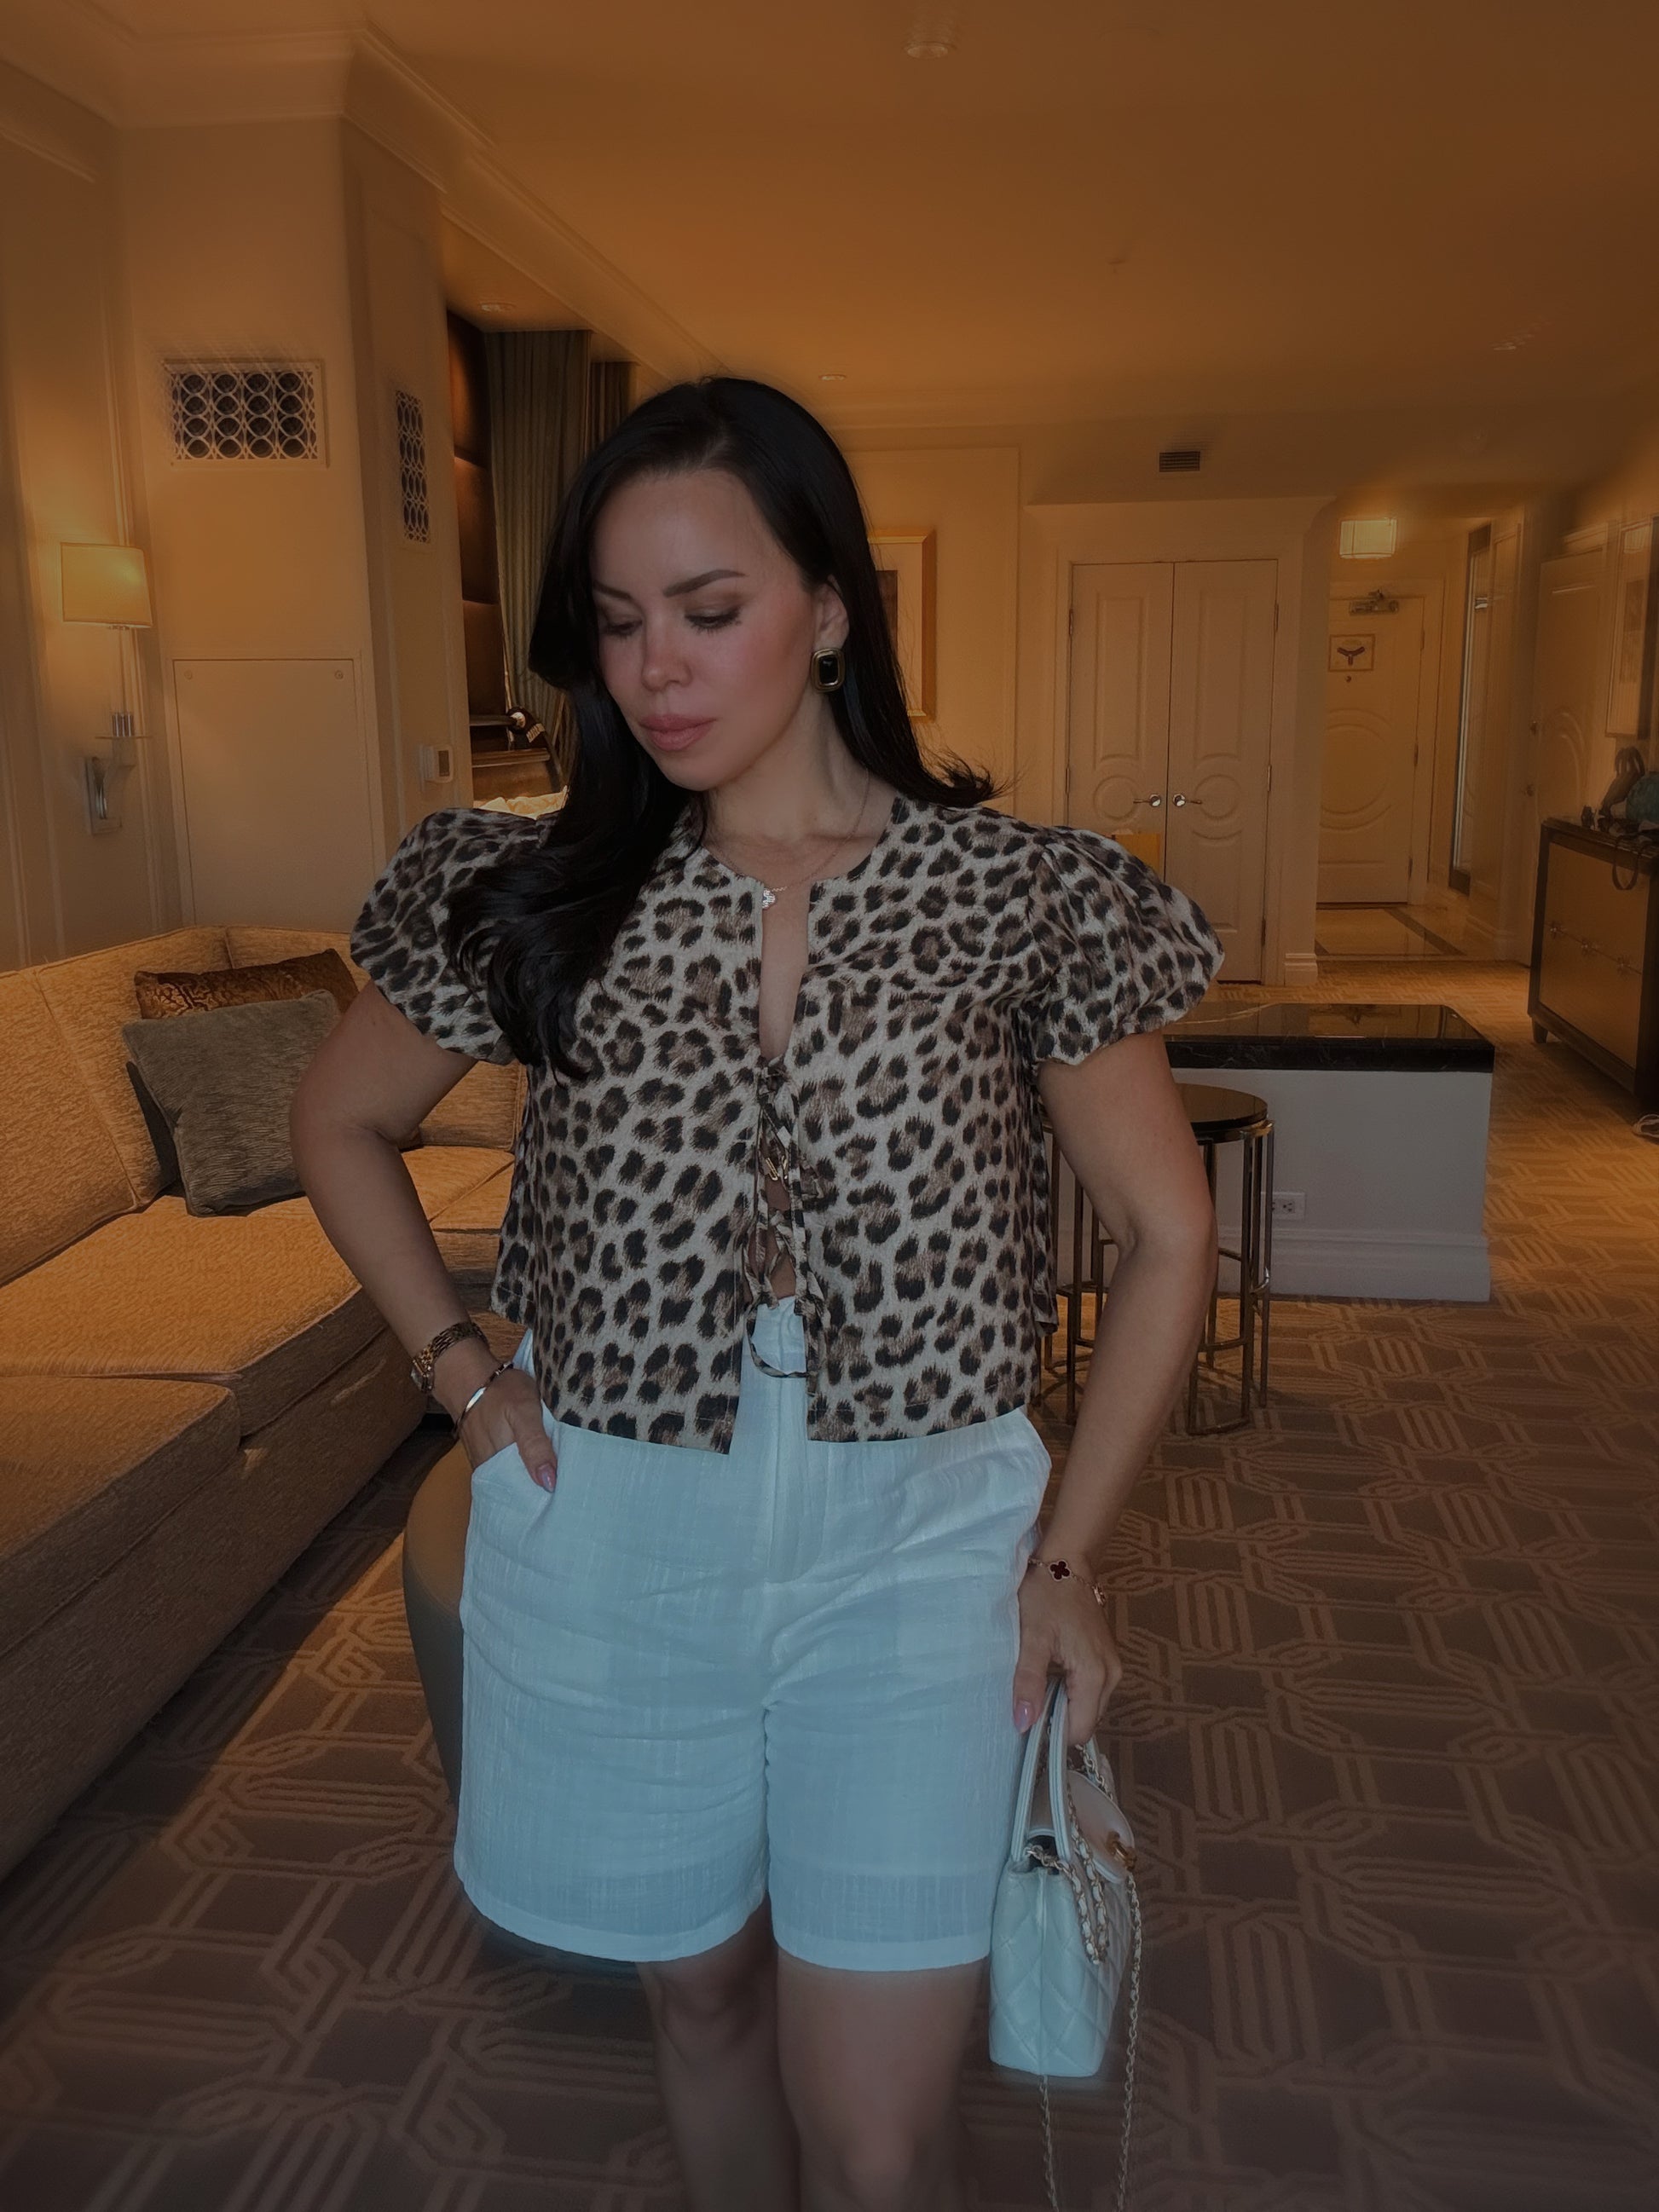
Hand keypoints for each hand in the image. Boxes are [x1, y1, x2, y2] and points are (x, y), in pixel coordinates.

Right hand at [457, 1368, 559, 1492]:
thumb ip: (535, 1446)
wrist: (468, 1376)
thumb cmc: (500, 1391)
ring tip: (558, 1482)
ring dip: (533, 1481)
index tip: (569, 1499)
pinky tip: (538, 1465)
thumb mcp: (524, 1411)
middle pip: (521, 1490)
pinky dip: (522, 1469)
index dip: (547, 1498)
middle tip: (569, 1491)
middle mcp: (489, 1472)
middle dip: (542, 1492)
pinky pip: (506, 1470)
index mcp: (499, 1466)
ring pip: (514, 1481)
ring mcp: (485, 1464)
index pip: (526, 1495)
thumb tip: (548, 1483)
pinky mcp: (485, 1456)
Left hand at [1012, 1562, 1121, 1748]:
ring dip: (1063, 1704)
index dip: (1053, 1732)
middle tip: (1030, 1697)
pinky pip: (1089, 1690)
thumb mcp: (1031, 1637)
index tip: (1029, 1718)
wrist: (1066, 1563)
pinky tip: (1051, 1672)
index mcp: (1095, 1675)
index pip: (1080, 1730)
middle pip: (1086, 1721)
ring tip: (1039, 1683)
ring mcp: (1112, 1667)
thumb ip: (1028, 1682)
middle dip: (1058, 1718)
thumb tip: (1023, 1723)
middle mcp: (1112, 1676)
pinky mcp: (1106, 1659)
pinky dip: (1070, 1690)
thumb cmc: (1047, 1596)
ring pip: (1088, 1707)